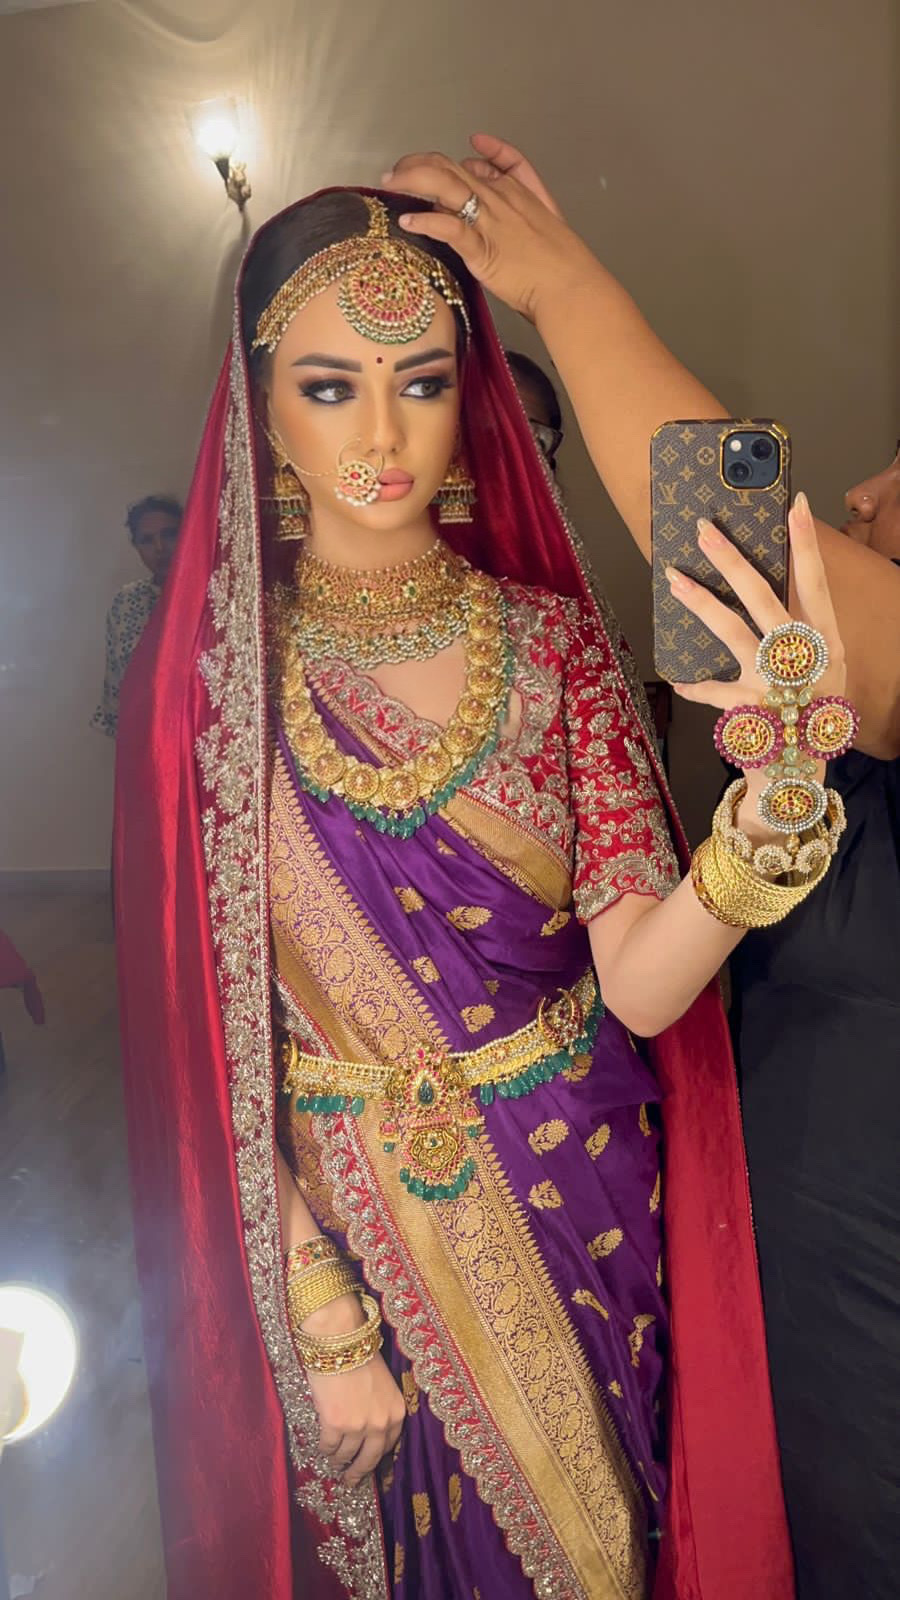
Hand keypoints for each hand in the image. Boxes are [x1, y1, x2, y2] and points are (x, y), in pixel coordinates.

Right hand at [303, 1294, 405, 1488]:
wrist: (341, 1340)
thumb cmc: (360, 1356)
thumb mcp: (382, 1386)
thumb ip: (379, 1410)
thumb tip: (368, 1433)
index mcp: (396, 1413)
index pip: (387, 1447)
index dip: (374, 1458)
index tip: (366, 1466)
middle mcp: (380, 1424)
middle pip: (369, 1459)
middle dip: (358, 1472)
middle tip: (350, 1481)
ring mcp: (358, 1426)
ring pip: (345, 1455)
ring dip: (338, 1460)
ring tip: (333, 1462)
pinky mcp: (335, 1425)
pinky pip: (328, 1446)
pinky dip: (324, 1448)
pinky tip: (322, 1447)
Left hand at [381, 136, 594, 323]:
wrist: (572, 286)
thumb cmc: (563, 264)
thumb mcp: (549, 221)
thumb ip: (526, 199)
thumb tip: (498, 192)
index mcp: (516, 191)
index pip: (475, 164)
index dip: (449, 162)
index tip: (430, 168)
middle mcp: (499, 198)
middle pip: (449, 168)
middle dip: (416, 165)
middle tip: (394, 175)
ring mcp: (488, 221)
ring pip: (443, 185)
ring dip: (411, 180)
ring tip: (390, 185)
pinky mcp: (481, 249)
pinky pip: (448, 226)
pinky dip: (424, 221)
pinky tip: (406, 222)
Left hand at [668, 493, 847, 830]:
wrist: (798, 773)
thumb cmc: (805, 710)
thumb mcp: (816, 668)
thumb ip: (794, 630)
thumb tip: (755, 582)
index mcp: (825, 644)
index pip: (816, 585)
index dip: (807, 546)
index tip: (797, 505)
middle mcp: (802, 661)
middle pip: (766, 600)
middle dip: (734, 561)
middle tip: (707, 529)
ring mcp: (774, 686)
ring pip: (733, 633)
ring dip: (701, 602)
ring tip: (674, 577)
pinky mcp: (747, 712)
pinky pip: (711, 691)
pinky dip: (694, 684)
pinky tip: (678, 677)